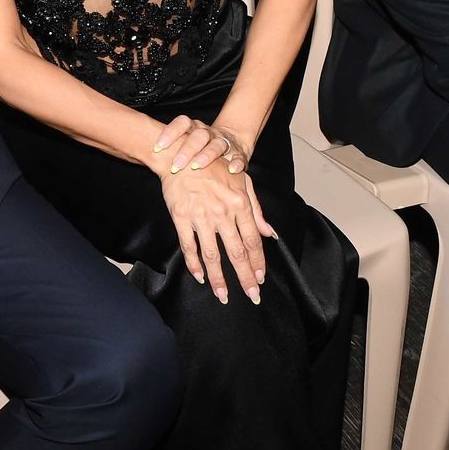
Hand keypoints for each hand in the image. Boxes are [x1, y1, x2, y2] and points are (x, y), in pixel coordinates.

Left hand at [152, 115, 250, 174]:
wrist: (232, 142)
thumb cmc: (201, 148)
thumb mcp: (186, 143)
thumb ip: (171, 147)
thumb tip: (143, 154)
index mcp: (194, 128)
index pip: (182, 123)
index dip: (169, 133)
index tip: (158, 148)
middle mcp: (208, 133)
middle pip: (198, 135)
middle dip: (186, 150)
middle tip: (175, 165)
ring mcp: (224, 142)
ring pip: (216, 144)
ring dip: (207, 155)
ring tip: (197, 166)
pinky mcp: (238, 153)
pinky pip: (239, 156)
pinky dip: (236, 163)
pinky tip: (231, 170)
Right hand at [157, 160, 274, 303]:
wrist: (180, 154)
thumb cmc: (212, 166)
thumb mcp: (241, 181)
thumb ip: (255, 208)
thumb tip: (268, 232)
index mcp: (240, 203)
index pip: (253, 240)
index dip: (258, 262)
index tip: (260, 278)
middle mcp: (222, 213)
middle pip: (237, 253)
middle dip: (245, 277)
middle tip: (251, 296)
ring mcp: (201, 216)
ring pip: (212, 254)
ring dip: (219, 278)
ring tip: (223, 295)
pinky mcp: (181, 217)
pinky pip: (188, 246)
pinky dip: (194, 264)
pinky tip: (200, 276)